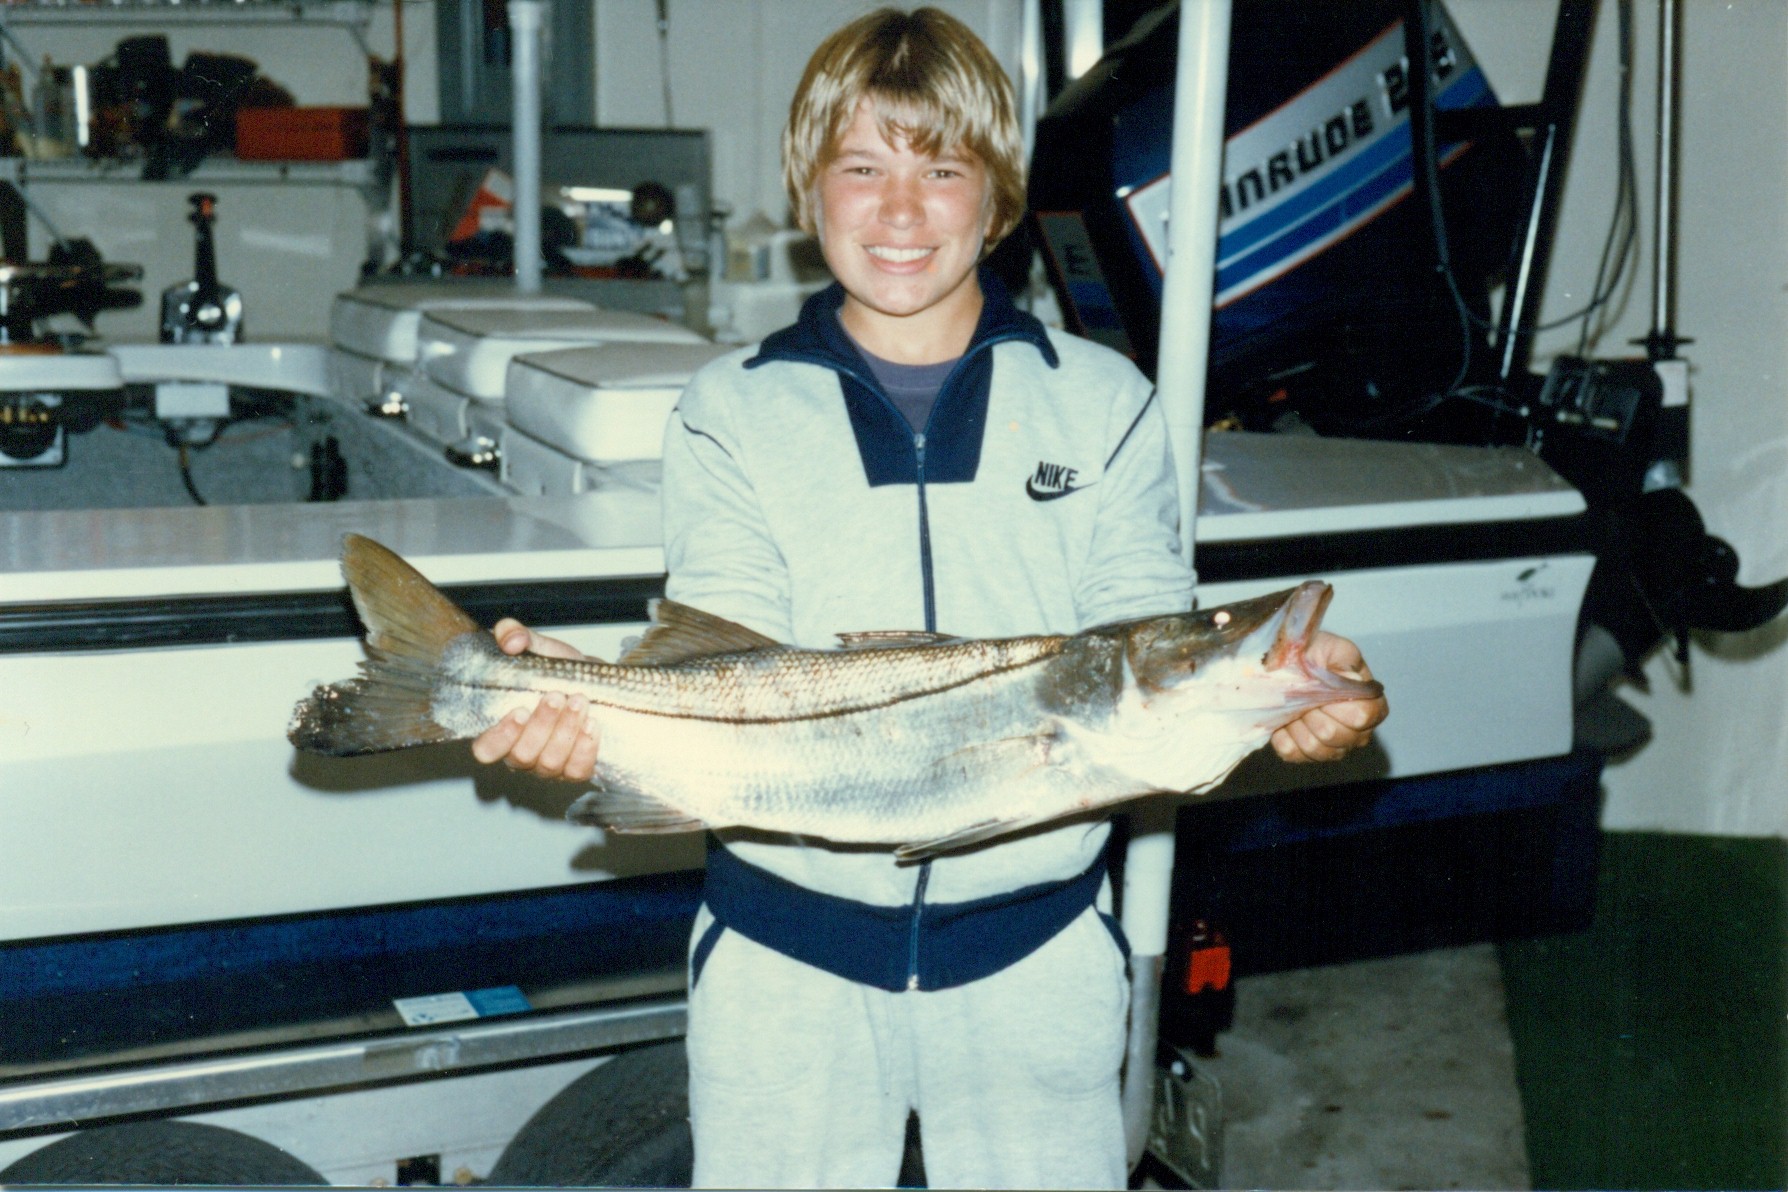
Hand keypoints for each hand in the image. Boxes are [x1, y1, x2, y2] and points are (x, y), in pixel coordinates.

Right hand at [470, 618, 600, 781]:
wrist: (597, 683)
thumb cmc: (560, 671)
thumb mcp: (538, 647)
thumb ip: (515, 635)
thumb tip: (511, 640)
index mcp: (503, 728)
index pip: (485, 750)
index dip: (499, 736)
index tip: (520, 710)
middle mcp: (522, 753)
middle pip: (522, 756)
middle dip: (542, 725)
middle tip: (557, 696)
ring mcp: (549, 766)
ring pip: (550, 763)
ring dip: (565, 731)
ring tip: (579, 702)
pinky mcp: (576, 770)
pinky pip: (578, 771)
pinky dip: (586, 748)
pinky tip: (593, 725)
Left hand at [1271, 631, 1387, 763]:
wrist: (1287, 662)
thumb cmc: (1316, 654)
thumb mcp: (1333, 648)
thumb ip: (1344, 663)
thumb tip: (1353, 682)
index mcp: (1371, 705)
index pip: (1362, 716)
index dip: (1338, 703)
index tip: (1324, 687)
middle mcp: (1357, 733)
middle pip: (1334, 735)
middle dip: (1313, 711)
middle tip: (1304, 694)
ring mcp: (1332, 748)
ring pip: (1314, 747)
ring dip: (1297, 722)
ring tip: (1295, 705)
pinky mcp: (1304, 755)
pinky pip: (1291, 753)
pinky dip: (1282, 733)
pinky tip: (1285, 718)